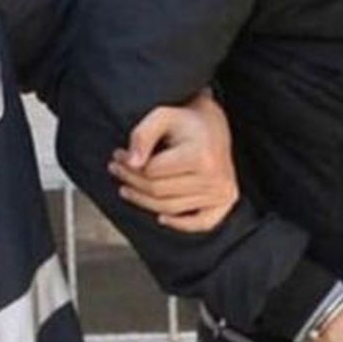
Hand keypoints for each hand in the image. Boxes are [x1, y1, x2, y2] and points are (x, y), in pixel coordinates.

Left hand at [108, 90, 239, 231]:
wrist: (214, 125)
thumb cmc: (186, 120)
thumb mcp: (161, 116)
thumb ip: (142, 135)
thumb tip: (131, 163)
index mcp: (201, 157)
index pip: (153, 172)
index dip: (129, 165)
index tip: (118, 155)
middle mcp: (215, 178)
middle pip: (159, 192)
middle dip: (132, 181)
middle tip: (116, 169)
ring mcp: (222, 192)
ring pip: (171, 208)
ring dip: (144, 201)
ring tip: (127, 188)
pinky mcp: (226, 201)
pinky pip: (201, 223)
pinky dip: (180, 225)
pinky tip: (161, 218)